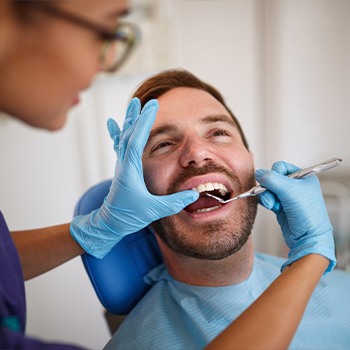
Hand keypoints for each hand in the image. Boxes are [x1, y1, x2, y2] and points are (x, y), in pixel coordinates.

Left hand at [70, 98, 198, 257]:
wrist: (109, 223)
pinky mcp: (122, 168)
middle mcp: (124, 164)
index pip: (136, 140)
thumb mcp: (154, 211)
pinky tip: (113, 124)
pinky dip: (118, 132)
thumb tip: (194, 194)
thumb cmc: (129, 216)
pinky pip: (120, 145)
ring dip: (130, 120)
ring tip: (133, 105)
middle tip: (144, 101)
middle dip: (138, 116)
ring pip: (124, 137)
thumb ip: (174, 202)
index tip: (151, 106)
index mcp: (130, 170)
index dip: (144, 122)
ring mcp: (122, 165)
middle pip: (129, 134)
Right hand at [255, 161, 335, 273]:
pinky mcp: (281, 206)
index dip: (275, 173)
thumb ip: (271, 179)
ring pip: (268, 189)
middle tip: (272, 196)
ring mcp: (287, 197)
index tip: (275, 183)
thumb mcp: (289, 190)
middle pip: (272, 179)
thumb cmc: (307, 214)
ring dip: (267, 196)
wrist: (308, 237)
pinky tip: (273, 208)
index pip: (281, 167)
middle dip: (269, 188)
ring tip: (273, 205)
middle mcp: (295, 185)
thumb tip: (258, 173)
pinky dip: (267, 202)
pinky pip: (267, 198)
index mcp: (303, 177)